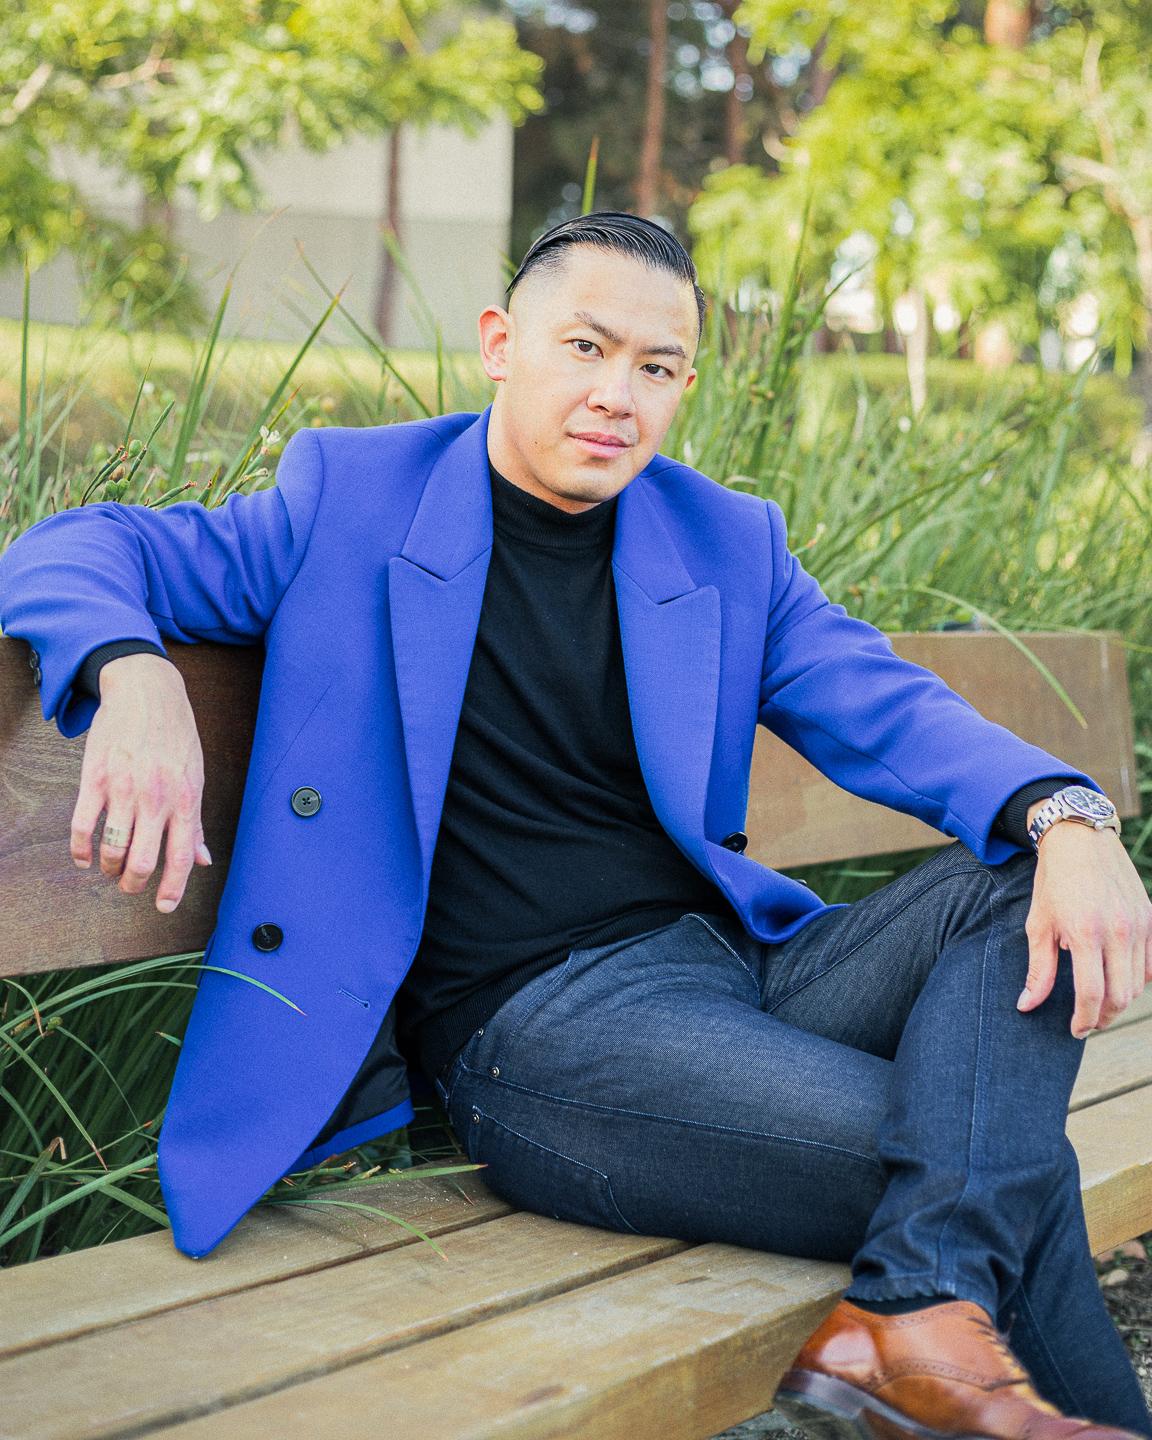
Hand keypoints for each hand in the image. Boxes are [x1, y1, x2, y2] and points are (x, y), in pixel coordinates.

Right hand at [70, 653, 212, 912]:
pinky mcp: (95, 777)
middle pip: (143, 860)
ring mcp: (124, 788)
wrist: (147, 690)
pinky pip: (82, 825)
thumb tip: (202, 860)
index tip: (164, 907)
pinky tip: (84, 858)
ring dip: (109, 868)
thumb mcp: (195, 775)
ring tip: (110, 869)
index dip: (173, 888)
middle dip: (133, 884)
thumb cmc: (176, 735)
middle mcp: (156, 797)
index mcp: (185, 799)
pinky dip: (80, 850)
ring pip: (113, 848)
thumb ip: (195, 821)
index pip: (181, 856)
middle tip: (129, 886)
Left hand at [1019, 811, 1151, 1038]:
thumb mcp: (1038, 924)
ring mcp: (1139, 925)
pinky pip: (1150, 964)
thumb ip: (1037, 969)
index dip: (1084, 1020)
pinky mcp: (1149, 918)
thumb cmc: (1053, 882)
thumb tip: (1026, 1006)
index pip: (1092, 994)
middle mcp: (1118, 931)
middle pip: (1121, 995)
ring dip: (1120, 1002)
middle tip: (1087, 1023)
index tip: (1074, 1030)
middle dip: (1104, 1017)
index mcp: (1086, 933)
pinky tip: (1117, 983)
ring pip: (1139, 983)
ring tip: (1099, 1006)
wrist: (1080, 839)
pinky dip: (1137, 981)